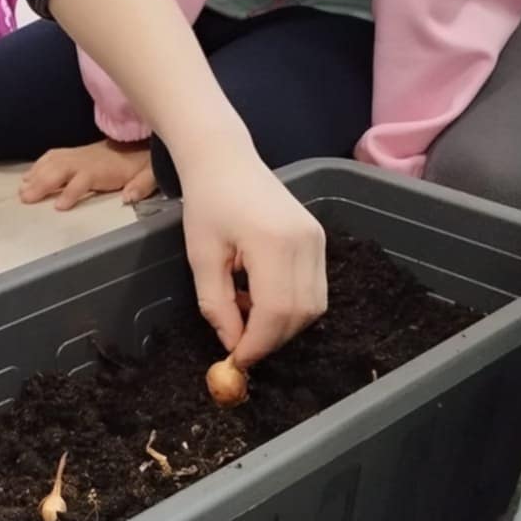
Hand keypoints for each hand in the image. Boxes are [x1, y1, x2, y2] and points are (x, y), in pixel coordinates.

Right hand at [20, 140, 157, 211]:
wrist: (140, 143)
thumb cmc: (143, 164)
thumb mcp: (150, 174)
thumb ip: (141, 185)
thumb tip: (128, 197)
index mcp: (103, 169)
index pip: (83, 180)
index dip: (71, 192)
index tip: (60, 206)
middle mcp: (86, 160)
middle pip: (60, 170)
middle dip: (42, 183)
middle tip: (25, 198)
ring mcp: (78, 155)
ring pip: (52, 162)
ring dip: (35, 175)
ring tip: (21, 191)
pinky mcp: (74, 153)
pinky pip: (52, 156)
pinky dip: (38, 165)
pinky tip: (28, 177)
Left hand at [176, 147, 326, 366]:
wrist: (226, 160)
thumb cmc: (207, 203)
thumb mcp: (201, 256)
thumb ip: (216, 304)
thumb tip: (232, 345)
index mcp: (273, 242)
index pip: (276, 310)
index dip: (258, 343)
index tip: (237, 360)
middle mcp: (305, 241)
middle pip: (300, 313)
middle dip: (271, 338)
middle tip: (240, 344)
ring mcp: (318, 239)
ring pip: (313, 306)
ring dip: (282, 324)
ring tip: (247, 313)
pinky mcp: (320, 239)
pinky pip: (314, 288)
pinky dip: (290, 305)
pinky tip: (261, 296)